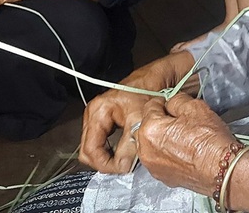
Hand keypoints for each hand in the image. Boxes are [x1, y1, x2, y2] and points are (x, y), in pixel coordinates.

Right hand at [79, 52, 193, 173]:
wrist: (160, 77)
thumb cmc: (150, 91)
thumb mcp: (141, 121)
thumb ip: (129, 147)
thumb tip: (122, 167)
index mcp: (98, 111)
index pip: (90, 150)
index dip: (106, 164)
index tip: (123, 170)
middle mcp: (94, 113)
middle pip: (88, 150)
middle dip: (105, 162)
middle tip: (124, 167)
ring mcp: (99, 116)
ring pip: (94, 147)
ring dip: (108, 157)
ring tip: (126, 160)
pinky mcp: (106, 119)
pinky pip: (102, 142)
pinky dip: (112, 150)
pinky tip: (125, 152)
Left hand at [135, 93, 238, 195]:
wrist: (222, 170)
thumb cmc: (209, 141)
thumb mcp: (194, 107)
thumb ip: (176, 100)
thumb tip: (171, 103)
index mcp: (149, 130)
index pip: (151, 106)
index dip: (164, 102)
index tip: (173, 103)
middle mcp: (146, 152)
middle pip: (149, 126)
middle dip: (162, 121)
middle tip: (181, 120)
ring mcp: (154, 167)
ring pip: (153, 144)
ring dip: (164, 138)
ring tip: (184, 136)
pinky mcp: (164, 178)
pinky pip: (161, 159)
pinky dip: (169, 153)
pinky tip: (185, 150)